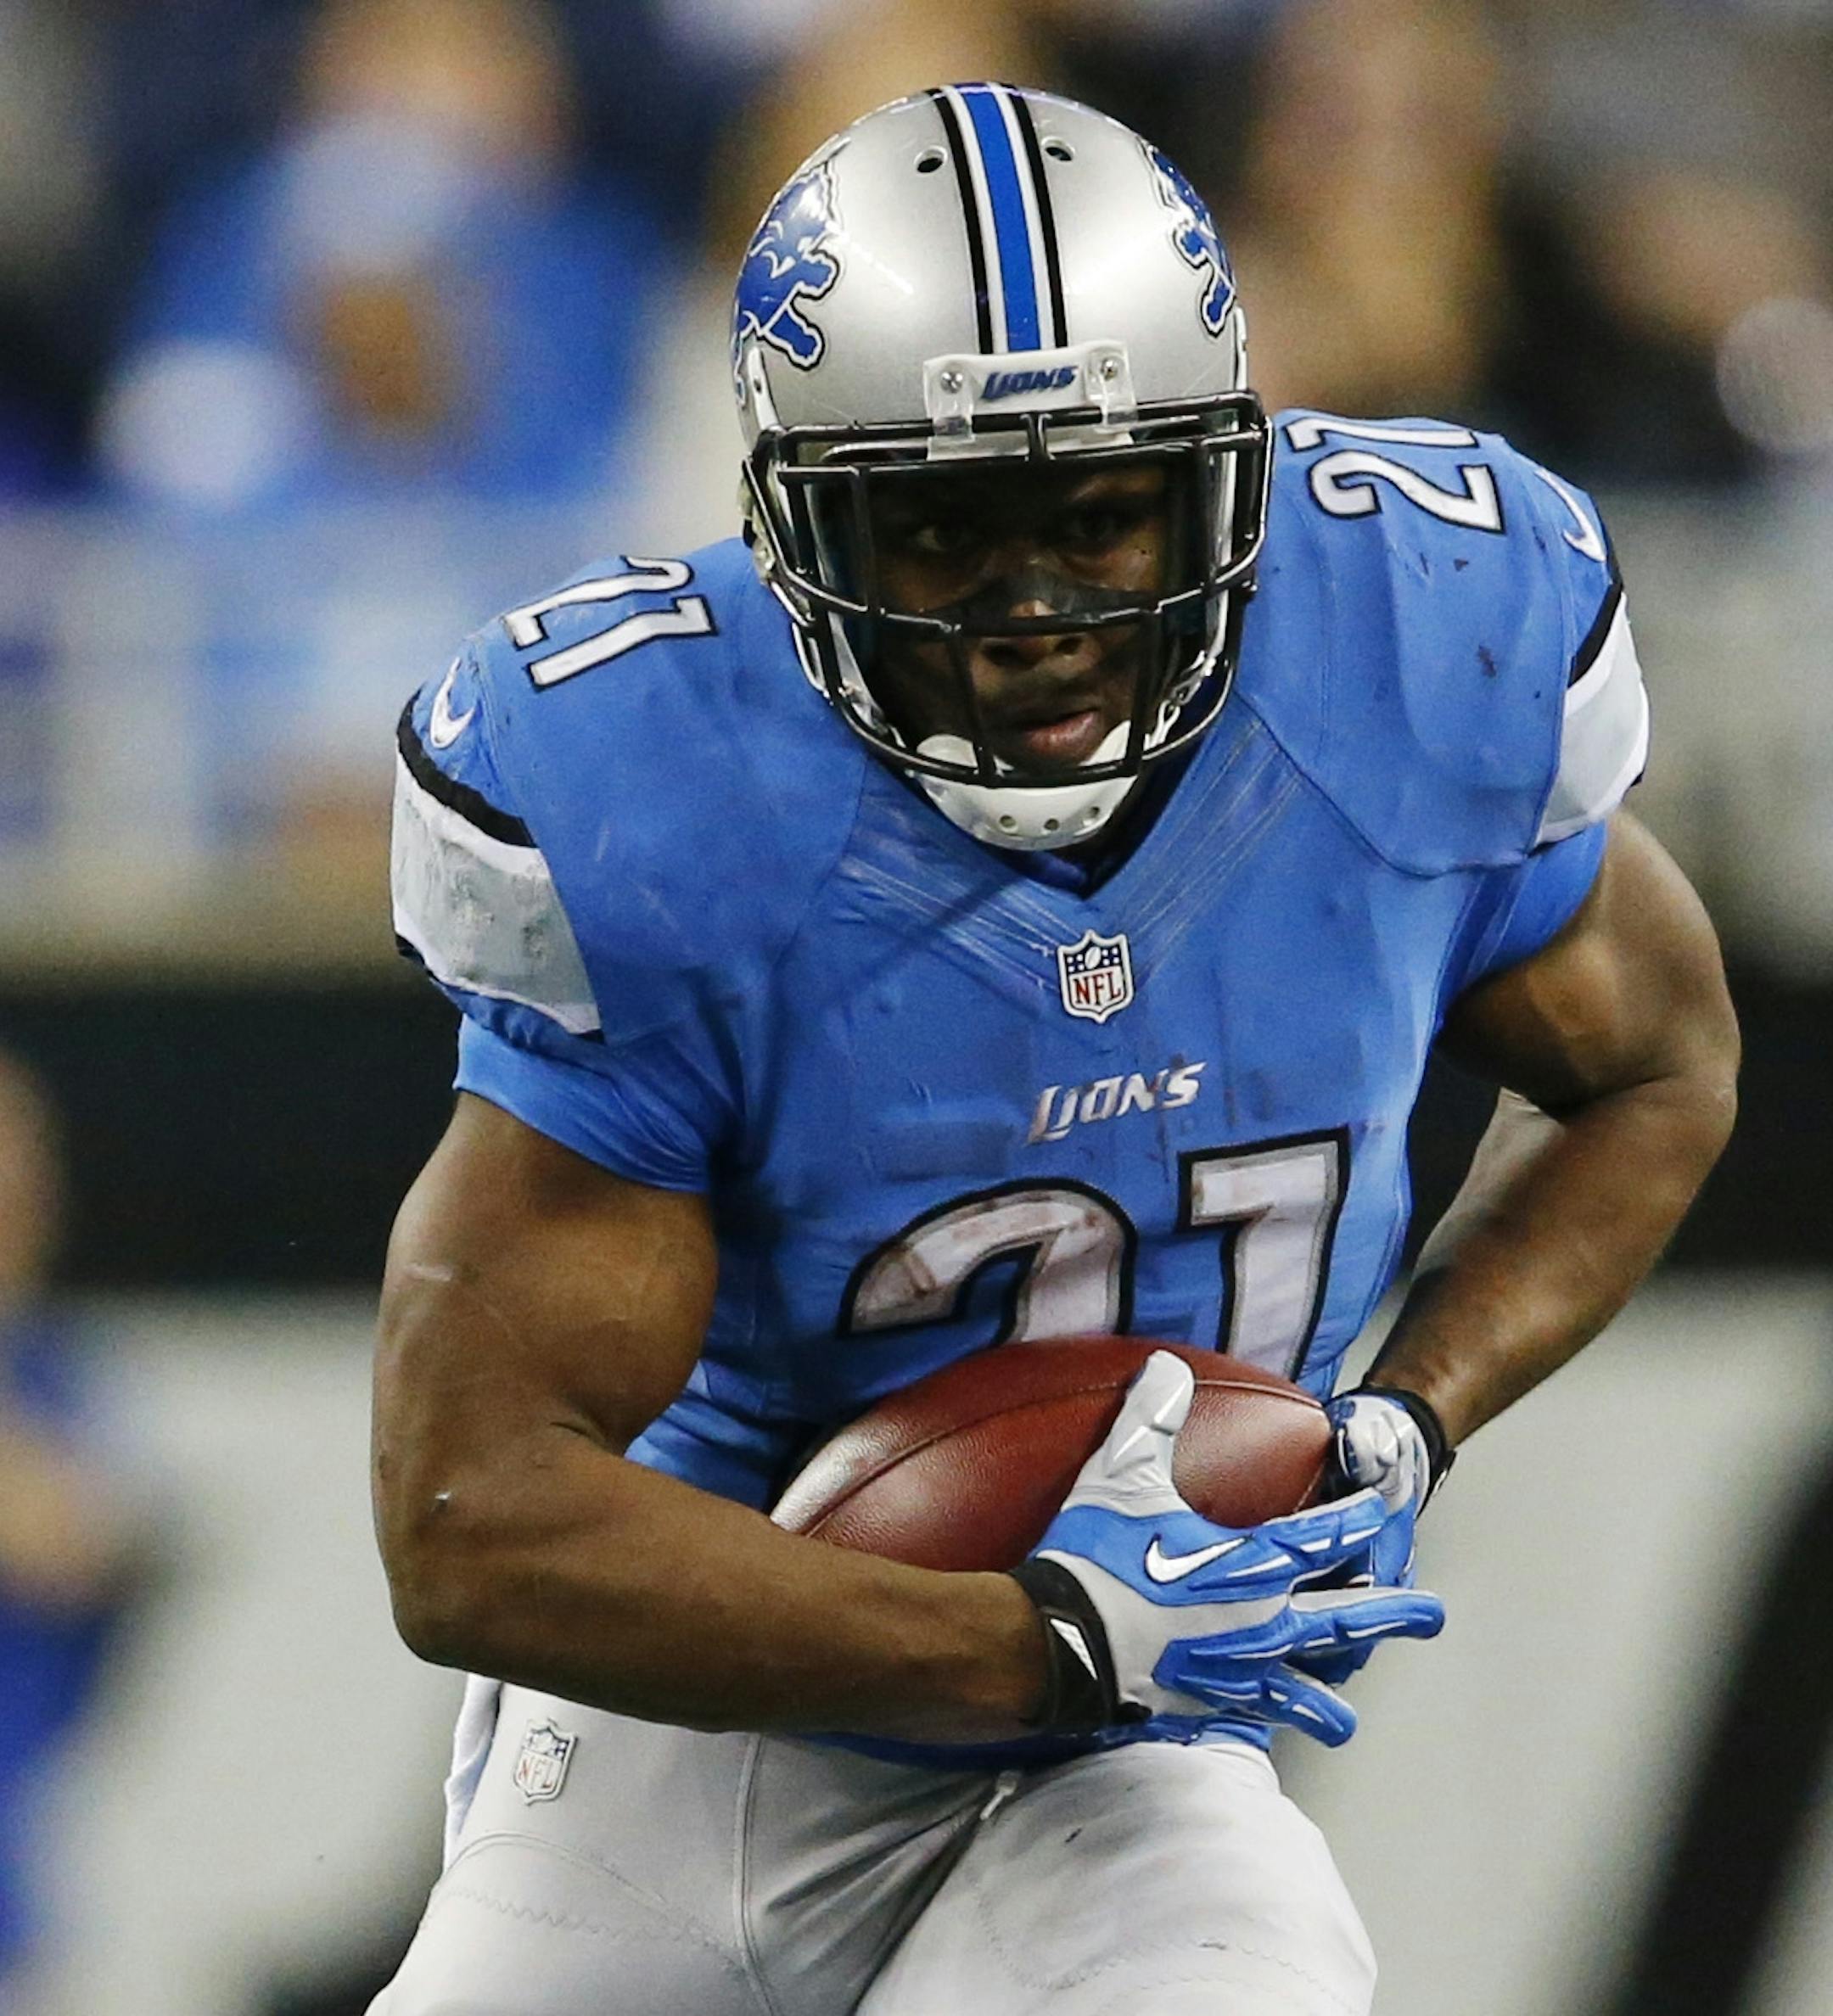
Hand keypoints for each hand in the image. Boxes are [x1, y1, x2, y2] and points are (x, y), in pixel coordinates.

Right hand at [1010, 1353, 1443, 1745]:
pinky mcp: (1199, 1709)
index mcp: (1251, 1565)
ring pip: (1302, 1691)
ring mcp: (1233, 1675)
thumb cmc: (1094, 1559)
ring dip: (1328, 1702)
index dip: (1360, 1518)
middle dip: (1391, 1613)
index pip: (1326, 1537)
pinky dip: (1256, 1726)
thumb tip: (1165, 1363)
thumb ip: (1150, 1418)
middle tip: (1432, 1615)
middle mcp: (1258, 1624)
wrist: (1055, 1645)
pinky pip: (1244, 1720)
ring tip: (1346, 1718)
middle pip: (1343, 1620)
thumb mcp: (1121, 1476)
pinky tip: (1255, 1731)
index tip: (1385, 1509)